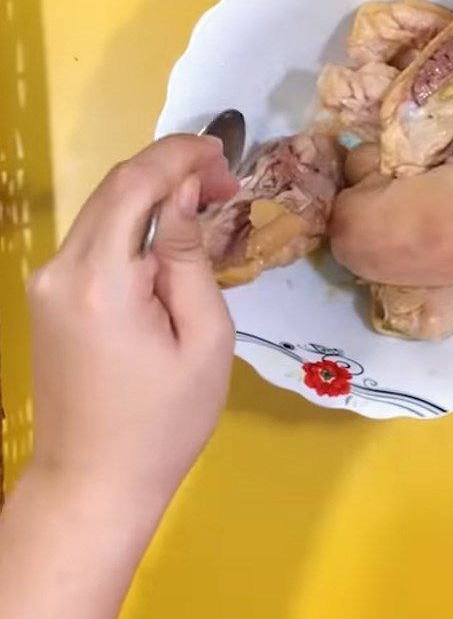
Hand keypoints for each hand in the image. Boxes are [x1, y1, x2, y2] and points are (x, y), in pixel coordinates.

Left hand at [26, 134, 238, 507]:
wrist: (96, 480)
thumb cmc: (166, 419)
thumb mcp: (205, 338)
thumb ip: (191, 258)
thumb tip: (183, 196)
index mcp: (101, 281)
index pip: (135, 184)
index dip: (180, 154)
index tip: (223, 153)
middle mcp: (60, 269)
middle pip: (114, 187)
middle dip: (171, 168)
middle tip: (225, 181)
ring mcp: (47, 282)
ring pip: (104, 207)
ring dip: (154, 192)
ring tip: (207, 202)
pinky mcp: (49, 296)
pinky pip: (95, 237)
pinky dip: (135, 220)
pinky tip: (170, 232)